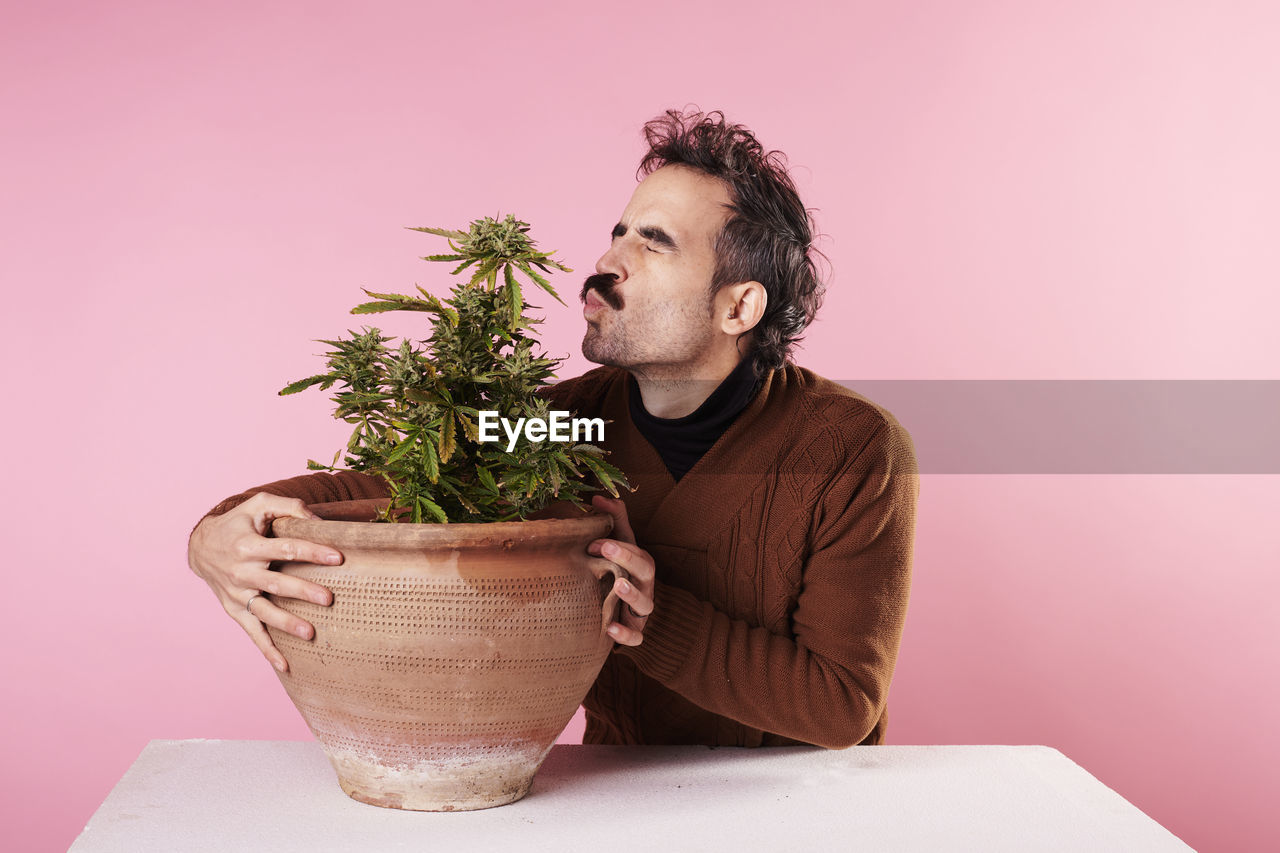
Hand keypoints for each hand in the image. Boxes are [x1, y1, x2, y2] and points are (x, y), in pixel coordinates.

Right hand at [187, 493, 340, 671]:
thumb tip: (318, 519)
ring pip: (264, 612)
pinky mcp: (235, 610)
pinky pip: (252, 632)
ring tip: (310, 634)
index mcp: (248, 546)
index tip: (338, 558)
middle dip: (302, 591)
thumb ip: (288, 507)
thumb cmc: (238, 523)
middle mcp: (241, 572)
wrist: (201, 546)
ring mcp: (237, 595)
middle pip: (276, 584)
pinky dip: (267, 650)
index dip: (312, 552)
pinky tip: (286, 665)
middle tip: (328, 598)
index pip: (286, 549)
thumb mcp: (258, 505)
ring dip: (286, 624)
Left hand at [587, 494, 653, 646]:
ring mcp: (640, 611)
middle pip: (646, 572)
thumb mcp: (618, 545)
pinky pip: (636, 637)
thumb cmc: (618, 572)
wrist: (620, 611)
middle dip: (626, 558)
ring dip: (632, 595)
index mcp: (641, 564)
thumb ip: (613, 520)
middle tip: (604, 548)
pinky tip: (610, 629)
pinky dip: (626, 634)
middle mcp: (644, 586)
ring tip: (618, 585)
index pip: (638, 551)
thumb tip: (597, 497)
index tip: (594, 541)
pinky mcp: (633, 631)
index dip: (619, 545)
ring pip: (645, 605)